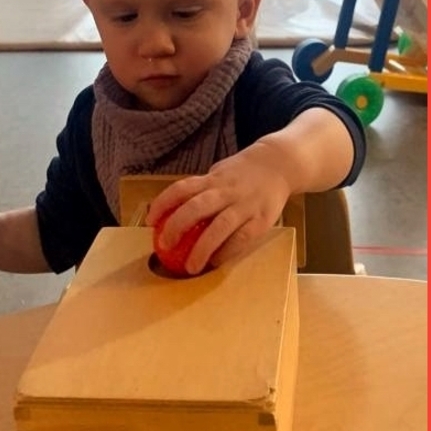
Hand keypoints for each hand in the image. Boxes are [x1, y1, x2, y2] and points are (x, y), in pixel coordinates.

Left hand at [146, 144, 290, 274]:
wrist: (281, 164)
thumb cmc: (244, 172)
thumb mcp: (220, 173)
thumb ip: (201, 189)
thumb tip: (172, 209)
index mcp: (213, 179)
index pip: (181, 189)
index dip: (163, 204)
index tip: (150, 221)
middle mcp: (226, 191)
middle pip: (196, 207)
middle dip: (177, 227)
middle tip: (165, 246)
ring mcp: (245, 205)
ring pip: (219, 226)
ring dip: (202, 248)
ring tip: (190, 267)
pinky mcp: (261, 219)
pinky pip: (241, 238)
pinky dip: (227, 252)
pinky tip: (215, 263)